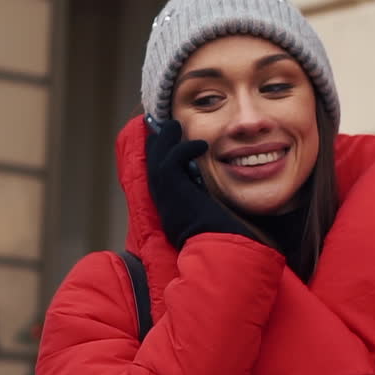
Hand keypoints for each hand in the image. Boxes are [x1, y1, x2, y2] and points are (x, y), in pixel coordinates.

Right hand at [146, 118, 262, 248]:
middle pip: (152, 164)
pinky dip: (184, 148)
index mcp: (171, 207)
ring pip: (156, 158)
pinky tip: (202, 145)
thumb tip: (216, 192)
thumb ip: (207, 201)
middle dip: (157, 144)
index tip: (169, 143)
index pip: (159, 177)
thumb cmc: (222, 236)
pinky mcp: (172, 188)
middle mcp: (163, 200)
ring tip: (176, 125)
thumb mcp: (211, 215)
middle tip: (166, 126)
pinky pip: (171, 159)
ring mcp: (165, 194)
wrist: (218, 249)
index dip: (162, 159)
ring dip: (165, 139)